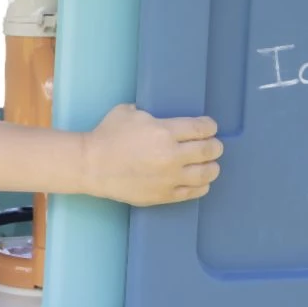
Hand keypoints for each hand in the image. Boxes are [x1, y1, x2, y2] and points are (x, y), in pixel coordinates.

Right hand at [82, 104, 222, 206]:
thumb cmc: (107, 135)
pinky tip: (200, 181)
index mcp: (164, 131)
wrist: (92, 166)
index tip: (209, 127)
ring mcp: (170, 178)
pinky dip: (202, 185)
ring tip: (209, 164)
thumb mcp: (128, 111)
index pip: (201, 128)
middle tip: (213, 145)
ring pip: (207, 173)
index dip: (210, 126)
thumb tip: (160, 114)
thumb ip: (149, 112)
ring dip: (212, 166)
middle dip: (215, 145)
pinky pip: (194, 191)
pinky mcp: (165, 195)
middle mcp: (172, 155)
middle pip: (209, 150)